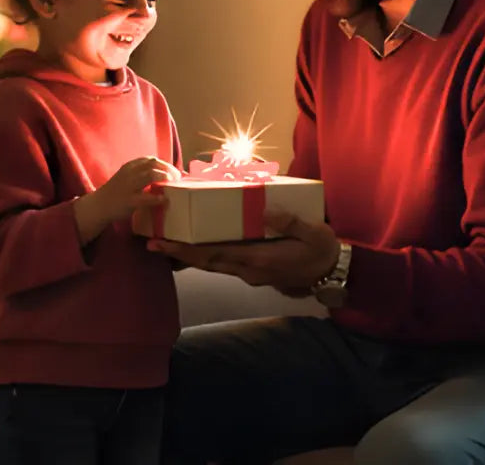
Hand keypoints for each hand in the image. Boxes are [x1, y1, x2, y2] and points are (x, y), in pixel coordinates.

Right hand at [72, 157, 179, 241]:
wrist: (99, 206)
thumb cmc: (116, 191)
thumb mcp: (127, 177)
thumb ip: (141, 173)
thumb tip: (163, 174)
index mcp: (129, 166)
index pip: (150, 160)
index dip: (164, 164)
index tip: (173, 170)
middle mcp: (129, 173)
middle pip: (153, 165)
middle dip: (168, 169)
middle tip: (177, 177)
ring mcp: (129, 186)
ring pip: (150, 175)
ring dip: (165, 178)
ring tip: (173, 184)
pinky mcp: (129, 201)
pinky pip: (147, 197)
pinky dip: (158, 198)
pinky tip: (164, 200)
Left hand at [147, 210, 339, 289]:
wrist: (332, 272)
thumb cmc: (321, 249)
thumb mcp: (312, 232)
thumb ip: (289, 221)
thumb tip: (266, 210)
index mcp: (259, 259)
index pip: (215, 254)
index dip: (187, 249)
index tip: (165, 242)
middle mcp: (249, 269)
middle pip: (206, 262)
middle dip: (178, 253)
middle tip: (153, 243)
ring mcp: (250, 272)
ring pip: (213, 264)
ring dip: (189, 256)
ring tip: (166, 244)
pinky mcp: (253, 270)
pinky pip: (224, 263)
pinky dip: (206, 256)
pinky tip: (196, 247)